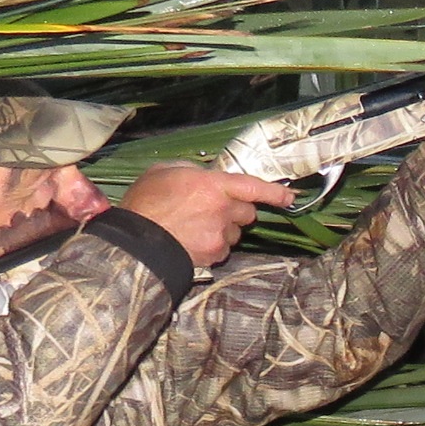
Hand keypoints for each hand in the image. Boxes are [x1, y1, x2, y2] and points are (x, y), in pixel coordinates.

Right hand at [115, 164, 295, 267]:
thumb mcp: (164, 172)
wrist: (134, 242)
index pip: (254, 186)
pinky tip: (193, 241)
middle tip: (213, 209)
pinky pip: (224, 249)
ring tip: (196, 227)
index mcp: (212, 185)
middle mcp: (222, 210)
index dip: (275, 192)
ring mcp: (220, 235)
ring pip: (236, 232)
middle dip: (237, 211)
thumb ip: (191, 169)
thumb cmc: (144, 203)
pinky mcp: (214, 255)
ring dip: (225, 229)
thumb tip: (205, 174)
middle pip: (248, 212)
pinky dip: (214, 245)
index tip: (290, 197)